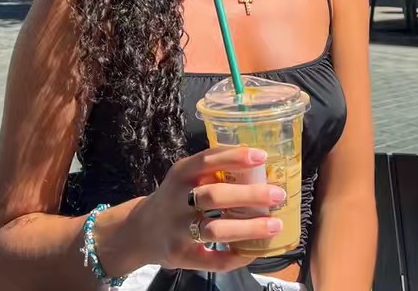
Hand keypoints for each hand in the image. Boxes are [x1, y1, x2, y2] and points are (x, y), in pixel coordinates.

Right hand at [131, 146, 283, 272]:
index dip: (235, 157)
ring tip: (274, 225)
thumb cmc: (174, 197)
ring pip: (215, 229)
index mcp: (181, 173)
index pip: (207, 160)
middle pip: (214, 196)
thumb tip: (259, 167)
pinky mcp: (180, 256)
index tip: (262, 156)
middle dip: (249, 195)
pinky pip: (212, 260)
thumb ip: (212, 171)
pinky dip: (235, 257)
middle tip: (278, 194)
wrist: (140, 230)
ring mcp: (178, 230)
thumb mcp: (184, 176)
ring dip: (248, 228)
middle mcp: (177, 199)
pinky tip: (253, 251)